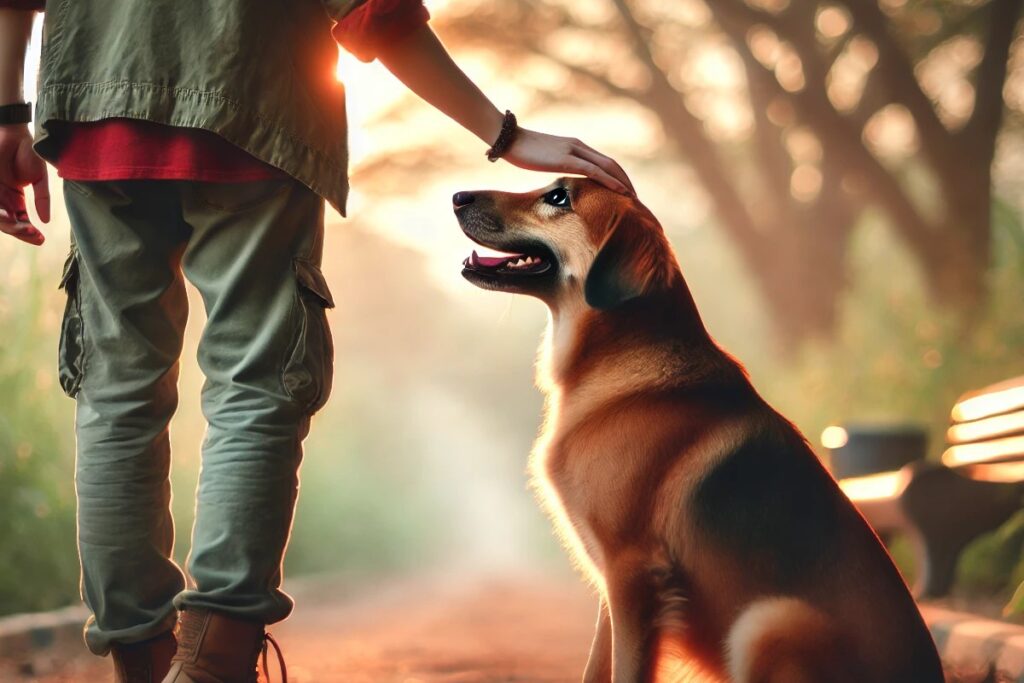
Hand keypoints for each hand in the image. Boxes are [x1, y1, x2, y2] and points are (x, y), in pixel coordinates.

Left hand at [0, 123, 48, 245]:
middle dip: (21, 232)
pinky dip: (0, 214)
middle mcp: (3, 199)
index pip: (21, 221)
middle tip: (34, 235)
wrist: (14, 132)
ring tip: (23, 228)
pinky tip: (9, 216)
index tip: (41, 239)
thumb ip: (42, 200)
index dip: (29, 233)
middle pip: (9, 223)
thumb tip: (46, 220)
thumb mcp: (39, 179)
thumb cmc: (27, 151)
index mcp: (15, 199)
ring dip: (10, 226)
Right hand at [502, 128, 634, 195]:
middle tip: (635, 198)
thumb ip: (556, 164)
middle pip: (611, 163)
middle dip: (625, 180)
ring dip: (623, 182)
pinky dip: (611, 182)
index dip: (617, 175)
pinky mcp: (566, 160)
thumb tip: (559, 178)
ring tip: (633, 198)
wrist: (508, 138)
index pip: (603, 161)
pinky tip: (621, 192)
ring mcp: (574, 151)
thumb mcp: (543, 158)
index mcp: (575, 146)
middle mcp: (579, 146)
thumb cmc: (521, 150)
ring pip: (608, 167)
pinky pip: (595, 171)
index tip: (624, 191)